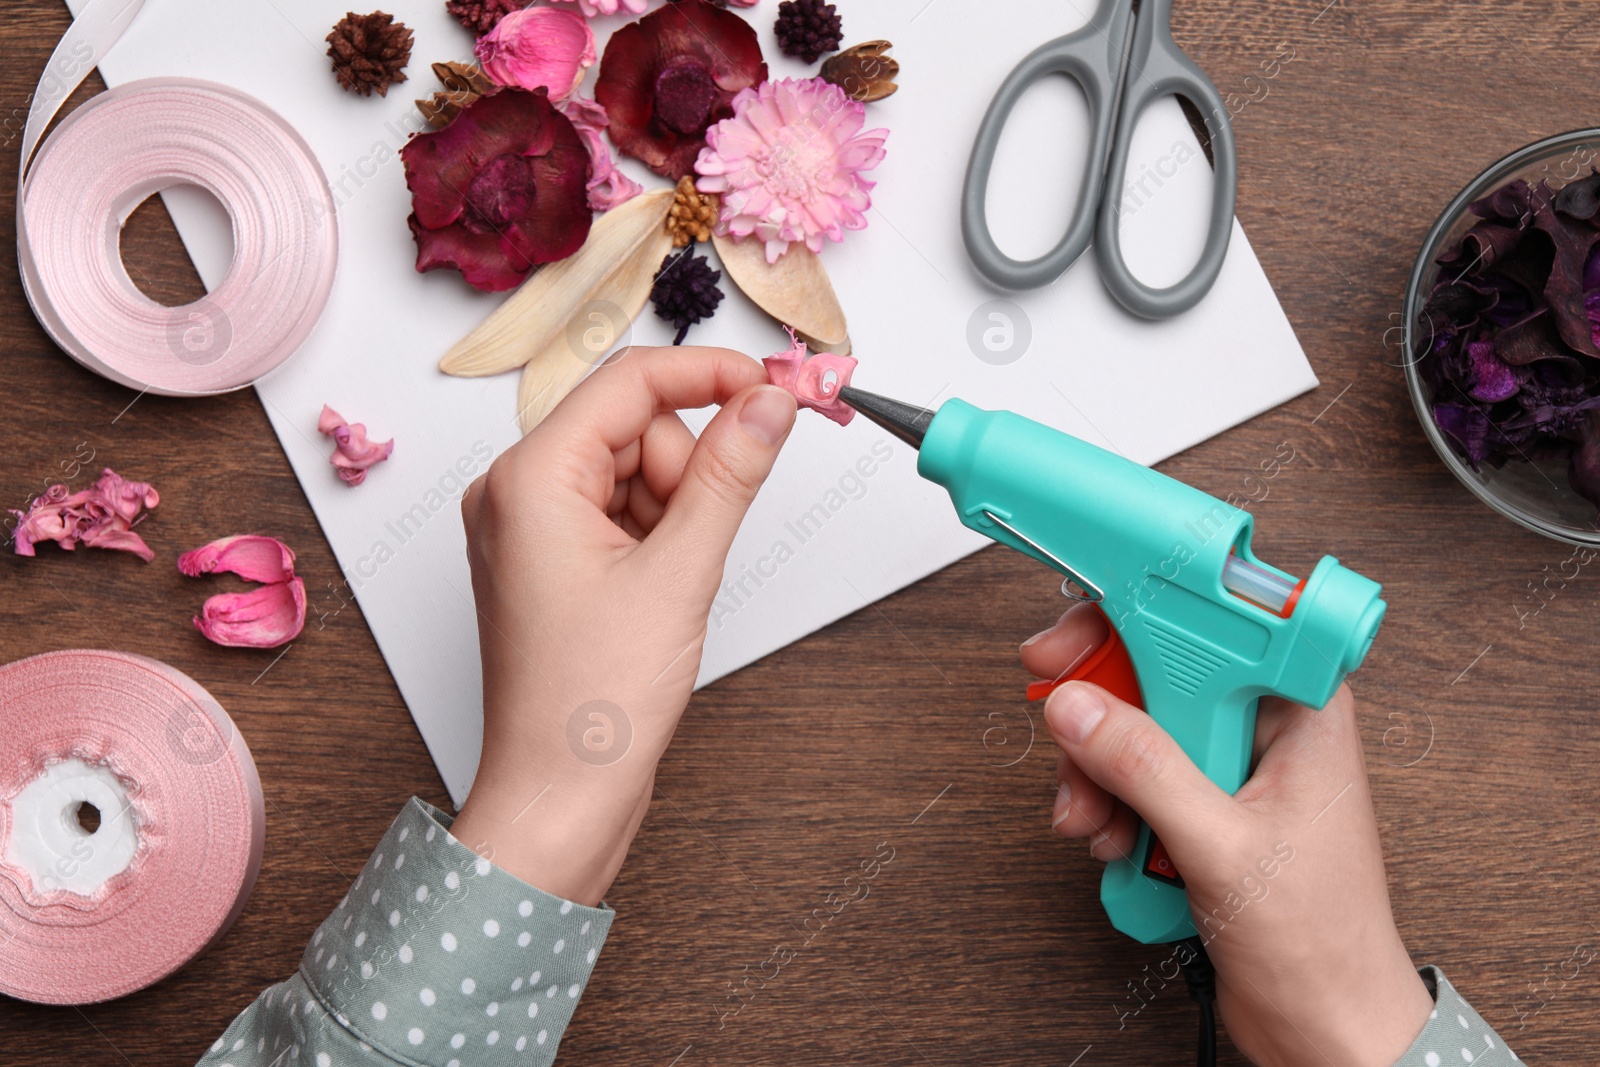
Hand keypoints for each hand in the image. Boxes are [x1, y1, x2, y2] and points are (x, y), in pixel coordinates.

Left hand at [451, 346, 795, 905]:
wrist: (559, 797)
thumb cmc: (593, 705)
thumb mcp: (680, 574)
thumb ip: (731, 474)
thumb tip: (769, 404)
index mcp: (528, 479)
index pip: (630, 381)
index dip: (710, 374)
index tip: (775, 389)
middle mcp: (515, 492)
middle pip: (633, 424)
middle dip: (686, 468)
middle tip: (695, 542)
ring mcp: (529, 528)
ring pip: (633, 467)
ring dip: (674, 507)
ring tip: (669, 582)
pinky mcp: (551, 560)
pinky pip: (620, 508)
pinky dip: (656, 533)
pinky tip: (659, 588)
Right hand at [1023, 603, 1433, 1066]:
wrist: (1325, 1027)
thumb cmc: (1324, 945)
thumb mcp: (1223, 848)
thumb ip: (1146, 769)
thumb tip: (1079, 707)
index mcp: (1302, 708)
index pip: (1210, 623)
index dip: (1134, 620)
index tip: (1073, 641)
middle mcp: (1267, 727)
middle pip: (1157, 674)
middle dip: (1103, 718)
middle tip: (1067, 735)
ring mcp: (1233, 768)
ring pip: (1136, 728)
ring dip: (1100, 776)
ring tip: (1098, 824)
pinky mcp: (1205, 806)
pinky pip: (1135, 777)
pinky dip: (1110, 806)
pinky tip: (1115, 843)